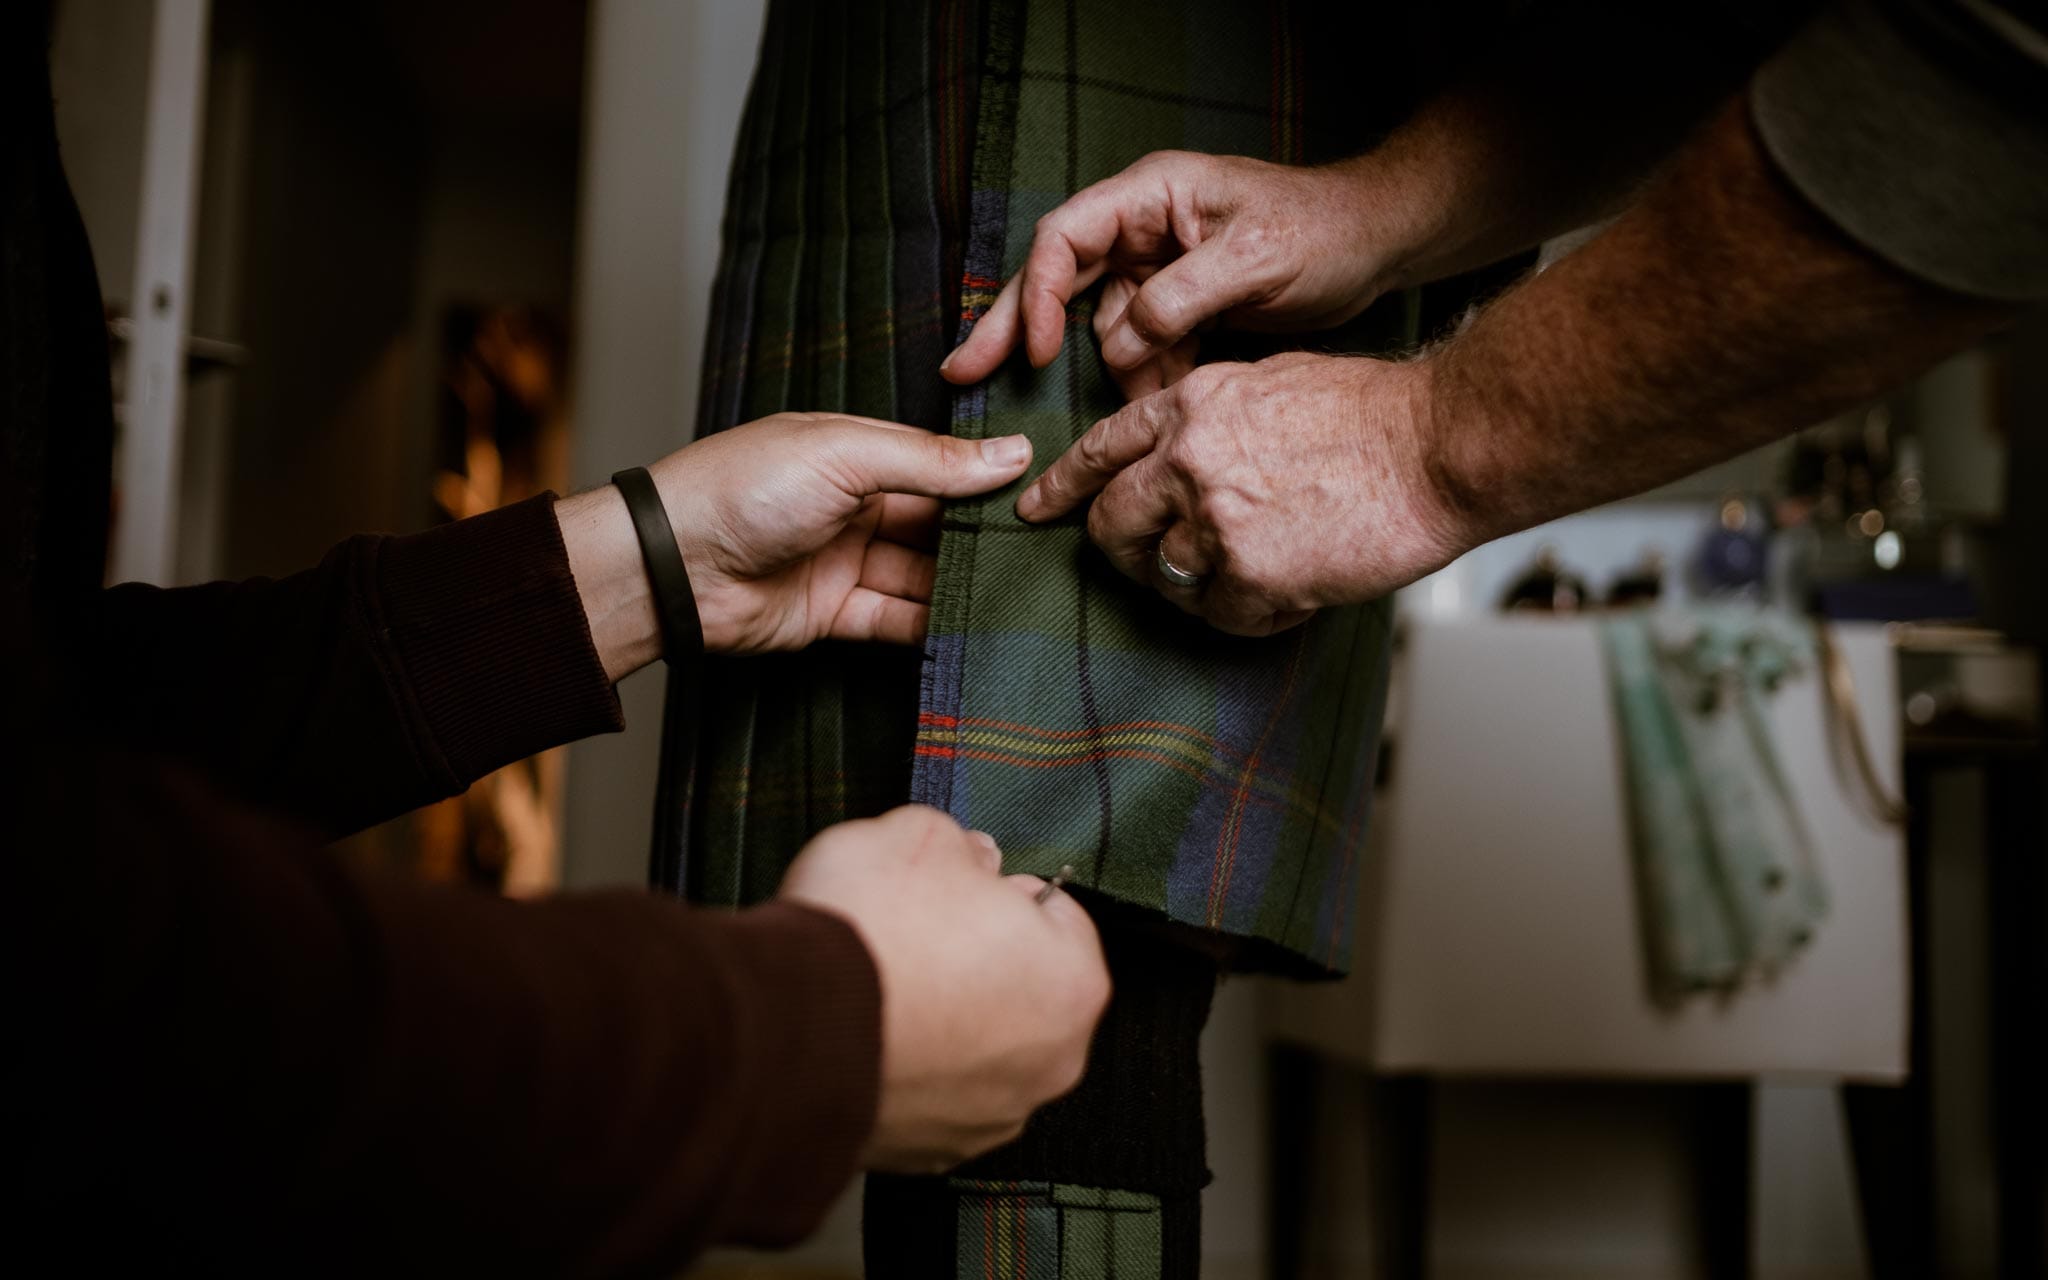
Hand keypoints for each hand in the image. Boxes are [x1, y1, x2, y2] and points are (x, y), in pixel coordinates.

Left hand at [560, 414, 1031, 676]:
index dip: (984, 474)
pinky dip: (932, 625)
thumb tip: (1010, 453)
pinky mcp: (833, 613)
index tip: (1042, 485)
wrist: (672, 566)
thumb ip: (932, 461)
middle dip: (982, 535)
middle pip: (935, 522)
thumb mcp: (846, 455)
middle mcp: (851, 503)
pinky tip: (975, 625)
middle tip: (1044, 546)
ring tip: (1021, 591)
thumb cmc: (742, 488)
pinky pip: (895, 619)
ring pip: (922, 574)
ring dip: (964, 584)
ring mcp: (843, 559)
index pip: (936, 461)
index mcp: (853, 450)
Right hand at [777, 805, 1110, 1171]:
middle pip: (1022, 988)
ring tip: (882, 984)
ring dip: (943, 1018)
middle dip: (977, 959)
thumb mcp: (917, 836)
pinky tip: (868, 1033)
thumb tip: (969, 856)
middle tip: (917, 931)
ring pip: (978, 1047)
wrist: (783, 1031)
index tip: (962, 888)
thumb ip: (962, 843)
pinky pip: (933, 1093)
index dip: (1002, 891)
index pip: (1057, 916)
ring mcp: (991, 1115)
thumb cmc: (865, 937)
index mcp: (1070, 981)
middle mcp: (1049, 1063)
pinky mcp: (933, 1150)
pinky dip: (909, 1067)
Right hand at [940, 151, 1395, 393]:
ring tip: (1140, 404)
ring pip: (1099, 326)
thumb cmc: (1322, 230)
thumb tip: (1126, 338)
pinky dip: (1143, 379)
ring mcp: (1155, 268)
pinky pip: (1138, 348)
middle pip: (1056, 280)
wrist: (1374, 246)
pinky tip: (1153, 404)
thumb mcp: (1257, 257)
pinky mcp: (1176, 306)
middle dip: (1012, 329)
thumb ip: (1185, 294)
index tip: (1034, 350)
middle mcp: (1141, 228)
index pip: (1065, 239)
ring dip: (1116, 371)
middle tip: (961, 374)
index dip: (1037, 293)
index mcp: (1150, 196)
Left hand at [1014, 353, 1472, 634]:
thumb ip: (1212, 419)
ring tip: (1251, 573)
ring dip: (1199, 586)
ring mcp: (1212, 518)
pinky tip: (1288, 592)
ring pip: (1165, 577)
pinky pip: (1221, 615)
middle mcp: (1186, 460)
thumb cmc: (1375, 413)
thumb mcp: (1270, 384)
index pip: (1099, 449)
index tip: (1039, 507)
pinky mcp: (1249, 572)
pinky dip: (1250, 613)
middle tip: (1148, 565)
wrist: (1435, 446)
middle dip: (1121, 551)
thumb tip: (1183, 457)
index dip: (1064, 485)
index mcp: (1189, 406)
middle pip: (1111, 524)